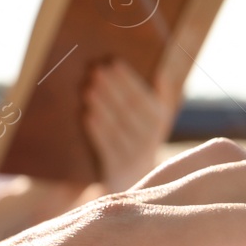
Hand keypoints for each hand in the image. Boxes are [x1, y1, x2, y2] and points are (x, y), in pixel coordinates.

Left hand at [82, 59, 177, 192]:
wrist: (131, 183)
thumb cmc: (136, 141)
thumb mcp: (151, 122)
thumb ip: (157, 98)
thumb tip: (159, 73)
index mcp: (159, 122)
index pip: (144, 97)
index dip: (129, 79)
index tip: (113, 62)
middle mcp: (150, 140)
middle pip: (130, 110)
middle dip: (112, 88)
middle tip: (96, 70)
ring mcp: (134, 157)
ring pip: (118, 127)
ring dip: (103, 106)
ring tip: (88, 88)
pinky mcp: (118, 170)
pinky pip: (107, 147)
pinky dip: (97, 131)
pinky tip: (87, 115)